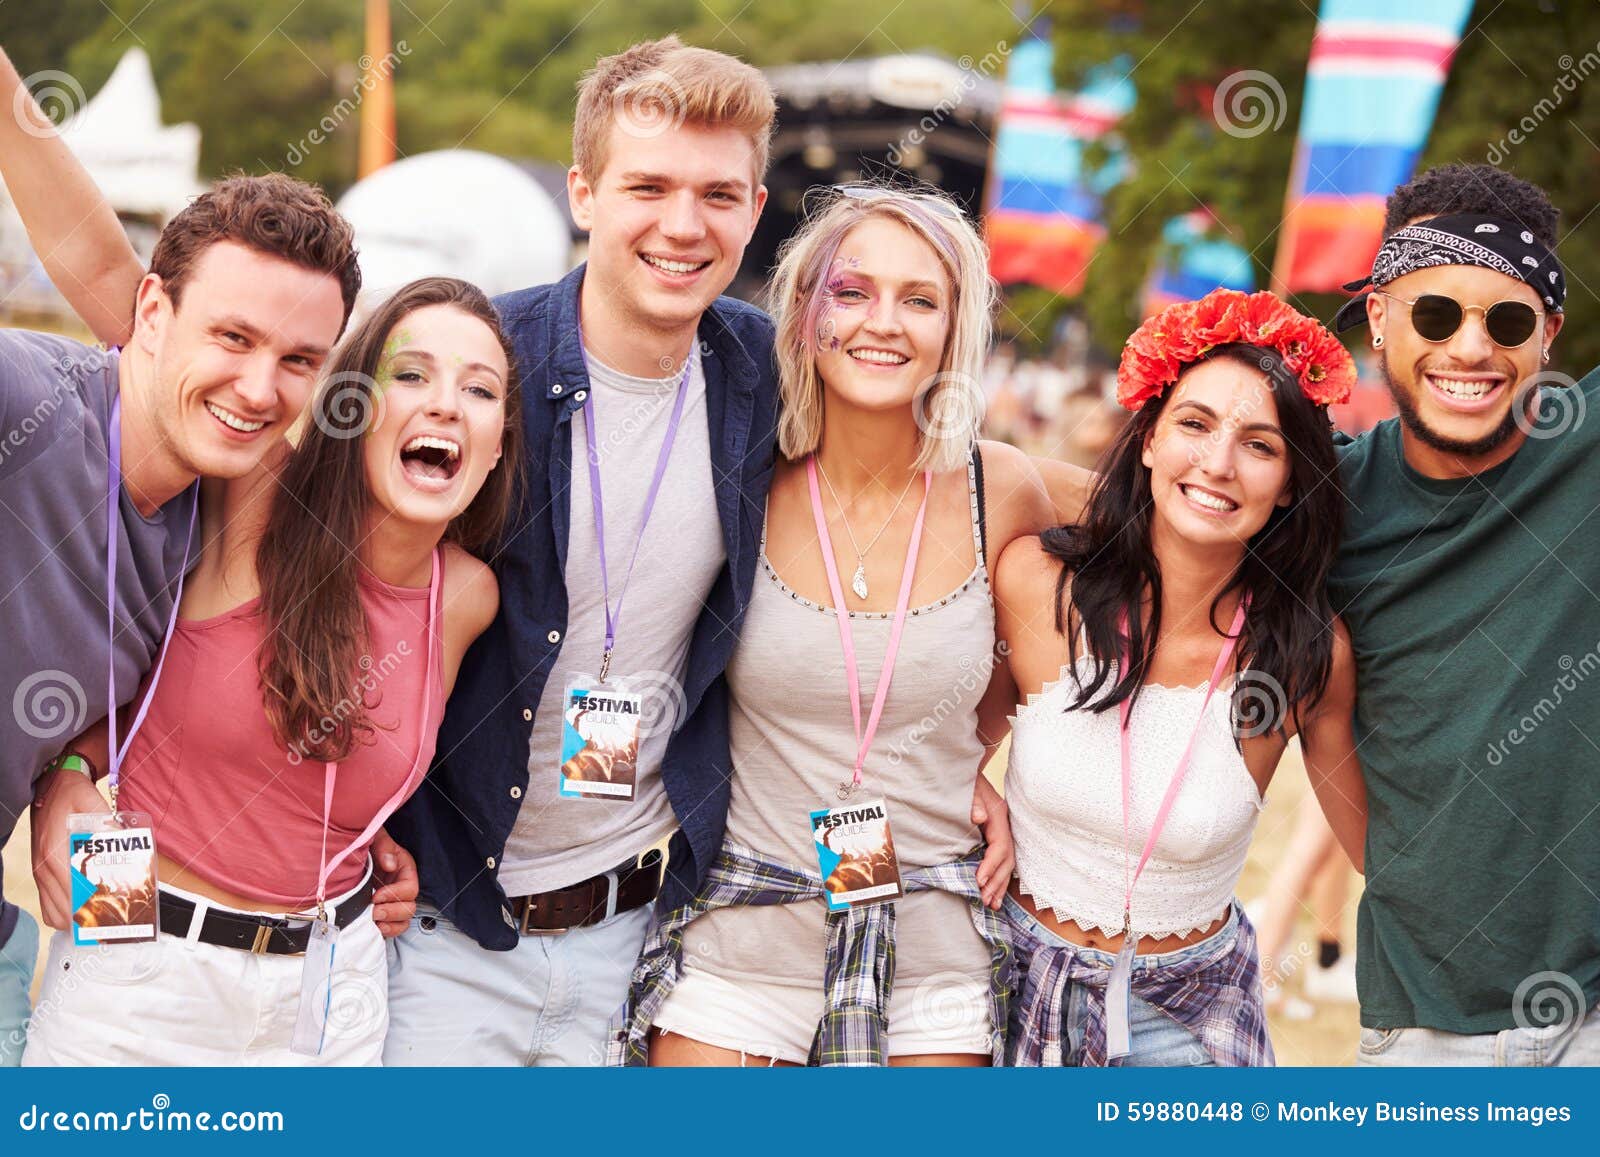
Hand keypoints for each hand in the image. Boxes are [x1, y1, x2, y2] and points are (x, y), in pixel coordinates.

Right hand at [30, 766, 110, 929]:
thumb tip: (126, 843)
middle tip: (111, 919)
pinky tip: (82, 907)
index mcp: (55, 853)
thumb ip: (108, 823)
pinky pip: (47, 904)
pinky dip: (62, 912)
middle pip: (63, 910)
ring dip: (74, 918)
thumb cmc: (73, 794)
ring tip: (98, 916)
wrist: (51, 786)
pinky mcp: (40, 873)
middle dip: (87, 919)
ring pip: (52, 912)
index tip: (111, 914)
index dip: (91, 907)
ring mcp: (39, 873)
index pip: (71, 893)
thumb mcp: (93, 801)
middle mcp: (44, 868)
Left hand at [369, 828, 418, 937]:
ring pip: (404, 920)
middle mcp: (402, 887)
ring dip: (390, 924)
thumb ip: (383, 847)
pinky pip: (393, 928)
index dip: (394, 895)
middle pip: (409, 908)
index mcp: (405, 869)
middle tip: (373, 912)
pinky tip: (373, 927)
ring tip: (374, 921)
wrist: (349, 853)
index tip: (375, 896)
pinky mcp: (383, 911)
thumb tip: (389, 864)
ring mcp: (393, 901)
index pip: (410, 889)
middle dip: (391, 912)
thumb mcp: (375, 838)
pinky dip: (386, 931)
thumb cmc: (365, 843)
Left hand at [971, 774, 1012, 909]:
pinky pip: (1002, 861)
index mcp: (998, 815)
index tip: (978, 880)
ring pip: (1007, 863)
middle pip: (1007, 859)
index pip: (1000, 846)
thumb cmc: (963, 780)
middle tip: (984, 899)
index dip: (990, 865)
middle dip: (996, 881)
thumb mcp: (967, 788)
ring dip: (1000, 884)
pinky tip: (994, 894)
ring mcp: (1002, 831)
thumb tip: (978, 817)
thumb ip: (972, 802)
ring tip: (992, 904)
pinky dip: (998, 878)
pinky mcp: (995, 837)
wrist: (964, 769)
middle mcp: (1003, 825)